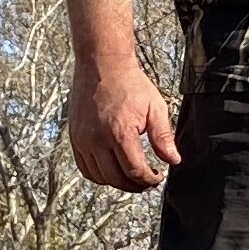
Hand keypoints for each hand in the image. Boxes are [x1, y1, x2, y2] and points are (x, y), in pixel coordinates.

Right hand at [69, 56, 181, 192]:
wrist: (102, 64)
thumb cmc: (129, 83)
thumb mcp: (155, 107)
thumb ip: (163, 137)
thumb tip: (173, 160)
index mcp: (119, 132)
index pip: (134, 171)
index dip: (148, 180)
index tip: (157, 177)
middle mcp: (97, 139)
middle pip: (116, 179)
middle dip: (135, 185)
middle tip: (147, 182)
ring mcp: (83, 140)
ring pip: (99, 177)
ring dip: (117, 183)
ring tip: (131, 177)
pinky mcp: (75, 138)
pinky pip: (84, 168)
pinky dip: (98, 176)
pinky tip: (112, 170)